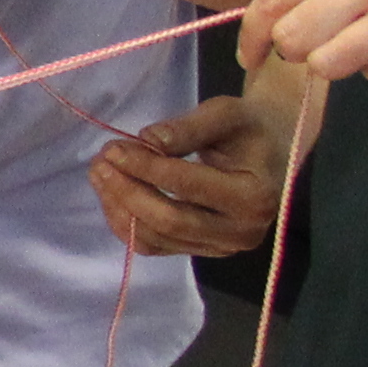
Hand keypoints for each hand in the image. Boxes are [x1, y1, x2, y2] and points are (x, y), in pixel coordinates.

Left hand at [91, 97, 288, 259]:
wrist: (268, 152)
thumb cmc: (248, 130)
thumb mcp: (226, 115)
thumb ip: (189, 127)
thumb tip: (148, 140)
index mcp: (255, 196)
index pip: (189, 186)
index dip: (146, 167)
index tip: (113, 148)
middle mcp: (242, 231)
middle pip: (169, 220)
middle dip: (126, 191)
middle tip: (101, 161)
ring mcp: (220, 247)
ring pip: (155, 238)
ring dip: (118, 206)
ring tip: (99, 172)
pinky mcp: (200, 250)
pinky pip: (152, 245)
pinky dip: (124, 221)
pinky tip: (110, 193)